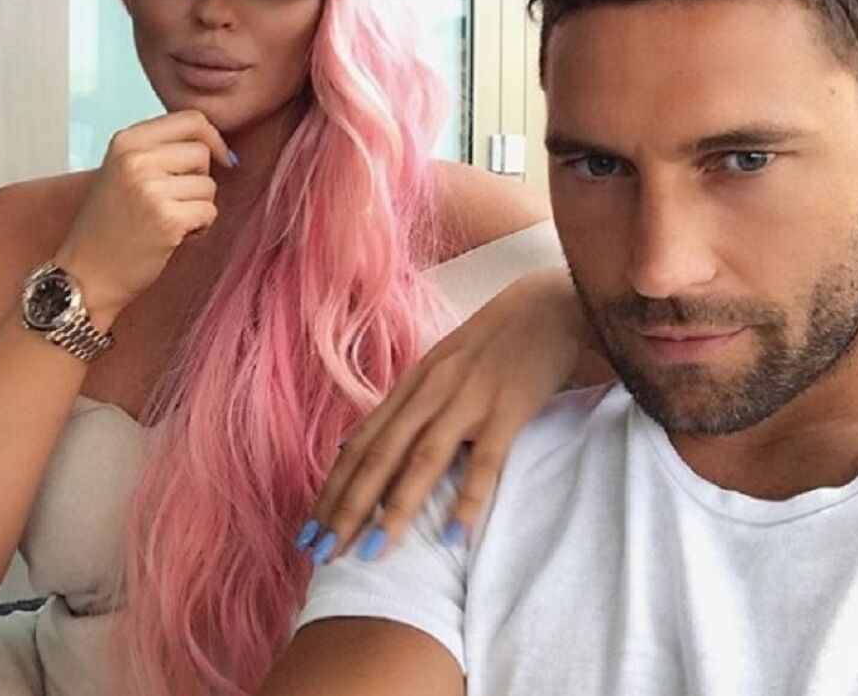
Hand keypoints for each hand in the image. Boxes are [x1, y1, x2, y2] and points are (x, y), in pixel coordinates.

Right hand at [53, 110, 234, 324]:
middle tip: (175, 203)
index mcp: (125, 141)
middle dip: (200, 180)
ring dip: (198, 208)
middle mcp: (136, 159)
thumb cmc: (110, 227)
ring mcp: (150, 188)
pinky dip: (200, 228)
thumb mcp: (124, 172)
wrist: (85, 274)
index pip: (191, 118)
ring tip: (168, 223)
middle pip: (203, 152)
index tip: (220, 159)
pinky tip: (174, 238)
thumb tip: (217, 144)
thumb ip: (160, 152)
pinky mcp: (167, 218)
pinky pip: (209, 212)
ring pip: (209, 185)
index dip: (213, 138)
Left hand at [298, 268, 596, 563]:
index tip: (309, 530)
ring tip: (374, 554)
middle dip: (348, 507)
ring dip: (395, 509)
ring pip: (423, 459)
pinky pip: (485, 459)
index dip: (332, 488)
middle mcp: (431, 391)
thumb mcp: (444, 366)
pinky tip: (452, 535)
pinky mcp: (509, 408)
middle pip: (380, 455)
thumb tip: (374, 446)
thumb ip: (414, 404)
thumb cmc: (496, 340)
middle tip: (323, 553)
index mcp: (413, 383)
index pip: (361, 443)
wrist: (549, 303)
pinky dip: (467, 498)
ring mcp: (469, 398)